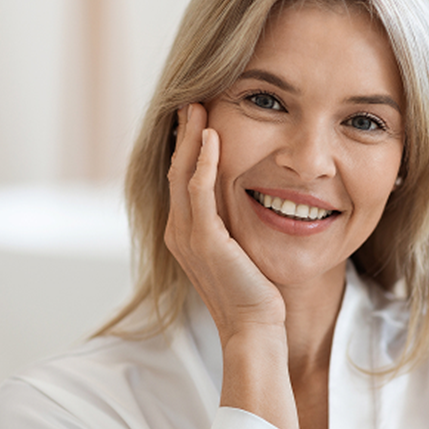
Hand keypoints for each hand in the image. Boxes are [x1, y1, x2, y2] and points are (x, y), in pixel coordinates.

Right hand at [164, 103, 286, 344]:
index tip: (197, 119)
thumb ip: (232, 224)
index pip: (180, 180)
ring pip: (182, 175)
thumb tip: (244, 198)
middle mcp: (178, 232)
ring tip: (198, 107)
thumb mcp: (239, 250)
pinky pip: (199, 192)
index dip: (185, 147)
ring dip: (190, 138)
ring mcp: (187, 237)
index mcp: (183, 234)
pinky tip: (212, 137)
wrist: (254, 327)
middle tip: (192, 101)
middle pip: (174, 170)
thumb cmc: (254, 292)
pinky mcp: (206, 241)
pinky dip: (204, 162)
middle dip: (183, 135)